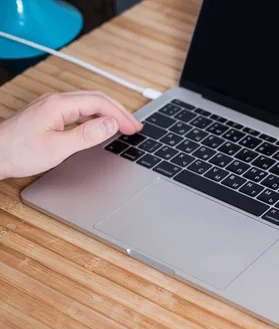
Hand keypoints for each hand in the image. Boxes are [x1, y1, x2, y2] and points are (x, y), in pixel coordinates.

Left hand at [0, 91, 141, 179]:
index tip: (133, 128)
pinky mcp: (48, 114)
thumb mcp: (58, 148)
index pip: (99, 102)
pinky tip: (99, 126)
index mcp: (59, 105)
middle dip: (118, 111)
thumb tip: (110, 124)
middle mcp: (55, 101)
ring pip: (88, 103)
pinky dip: (95, 117)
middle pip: (96, 98)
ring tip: (122, 125)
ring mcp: (51, 106)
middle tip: (134, 126)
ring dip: (108, 113)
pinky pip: (78, 110)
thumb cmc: (16, 152)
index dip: (120, 114)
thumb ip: (87, 135)